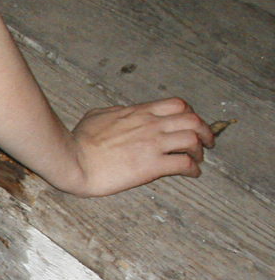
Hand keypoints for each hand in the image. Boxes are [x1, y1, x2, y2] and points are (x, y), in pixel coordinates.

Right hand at [68, 98, 214, 196]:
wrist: (73, 160)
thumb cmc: (79, 141)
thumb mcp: (96, 116)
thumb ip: (113, 112)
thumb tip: (117, 112)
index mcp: (139, 112)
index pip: (178, 105)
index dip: (191, 114)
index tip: (191, 123)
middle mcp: (151, 125)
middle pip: (193, 120)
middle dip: (205, 130)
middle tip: (206, 141)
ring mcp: (153, 145)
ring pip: (193, 140)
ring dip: (200, 150)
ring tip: (198, 158)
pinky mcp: (151, 166)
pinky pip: (184, 164)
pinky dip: (193, 169)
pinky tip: (192, 174)